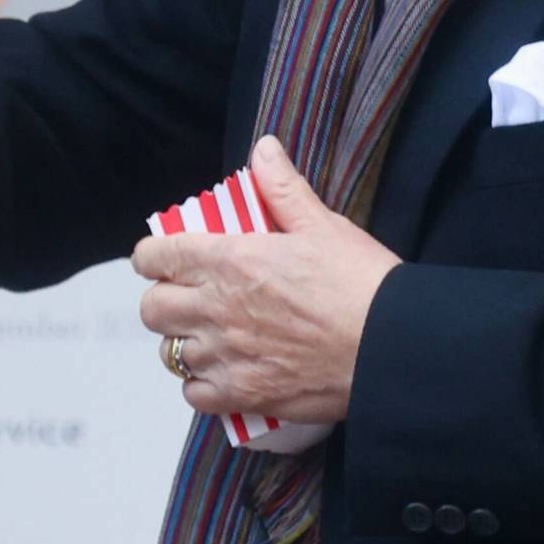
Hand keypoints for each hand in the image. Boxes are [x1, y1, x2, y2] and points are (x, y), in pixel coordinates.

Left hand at [132, 135, 395, 424]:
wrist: (391, 347)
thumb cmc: (361, 284)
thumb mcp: (324, 225)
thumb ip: (283, 189)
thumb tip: (263, 149)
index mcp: (231, 260)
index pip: (156, 257)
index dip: (154, 257)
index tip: (165, 259)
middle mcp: (217, 309)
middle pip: (152, 309)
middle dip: (165, 300)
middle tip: (191, 298)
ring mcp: (227, 355)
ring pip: (170, 353)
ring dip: (186, 343)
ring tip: (212, 336)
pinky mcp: (243, 394)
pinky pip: (194, 394)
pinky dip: (203, 385)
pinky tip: (225, 372)